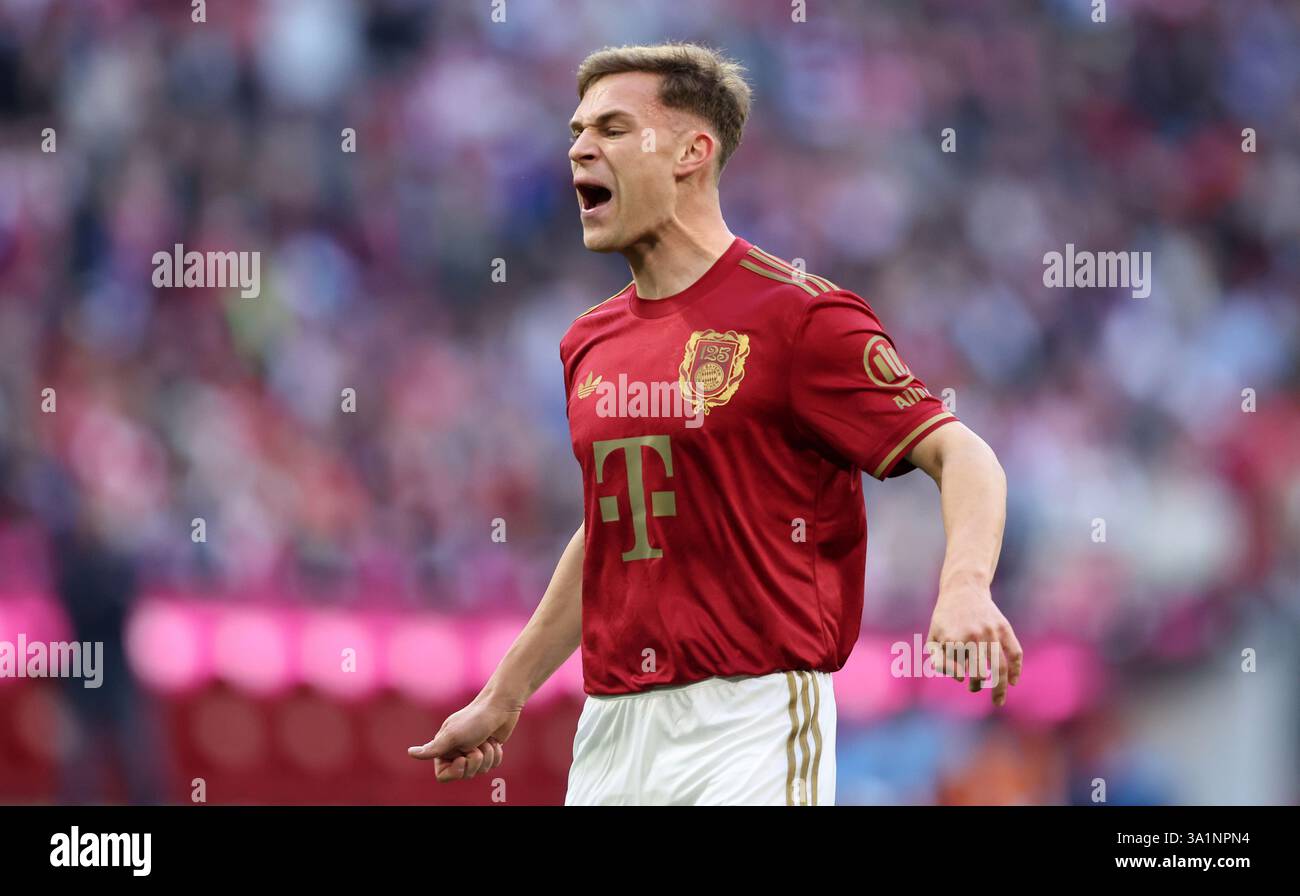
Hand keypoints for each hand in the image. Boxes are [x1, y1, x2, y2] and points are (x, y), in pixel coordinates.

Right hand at [407, 693, 520, 781]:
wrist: (499, 707)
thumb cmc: (474, 720)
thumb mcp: (452, 736)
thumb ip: (432, 749)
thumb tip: (410, 753)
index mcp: (444, 748)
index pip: (443, 776)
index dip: (455, 771)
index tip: (462, 759)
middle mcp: (457, 751)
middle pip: (465, 774)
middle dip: (474, 761)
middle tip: (476, 744)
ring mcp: (473, 751)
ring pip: (481, 770)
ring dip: (487, 755)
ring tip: (486, 739)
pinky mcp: (488, 750)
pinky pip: (493, 764)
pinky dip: (496, 753)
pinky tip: (494, 740)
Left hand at [926, 586, 1022, 706]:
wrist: (963, 588)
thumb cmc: (945, 618)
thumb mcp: (934, 636)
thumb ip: (939, 660)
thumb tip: (960, 678)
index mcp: (953, 639)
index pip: (959, 670)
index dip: (960, 676)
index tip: (962, 677)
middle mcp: (973, 636)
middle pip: (981, 672)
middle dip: (978, 684)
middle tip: (974, 688)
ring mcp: (990, 632)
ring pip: (999, 666)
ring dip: (999, 687)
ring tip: (997, 699)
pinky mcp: (1004, 627)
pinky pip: (1015, 652)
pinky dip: (1016, 669)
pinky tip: (1014, 682)